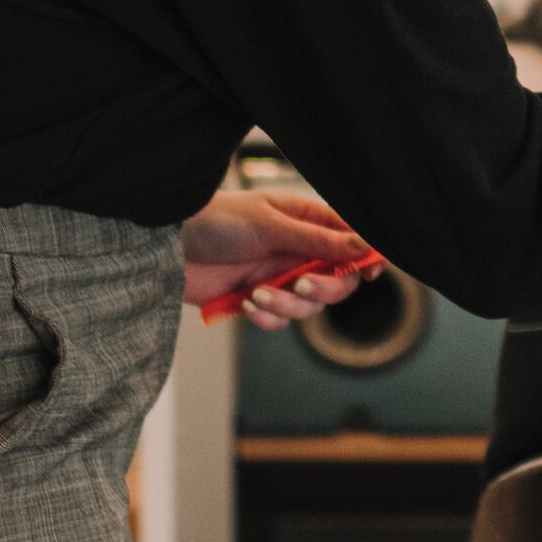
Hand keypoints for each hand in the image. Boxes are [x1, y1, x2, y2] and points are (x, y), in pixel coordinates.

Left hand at [181, 188, 381, 331]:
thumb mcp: (271, 225)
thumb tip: (365, 245)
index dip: (368, 258)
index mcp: (307, 221)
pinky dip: (266, 317)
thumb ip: (319, 239)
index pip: (353, 241)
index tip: (373, 272)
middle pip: (339, 281)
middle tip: (302, 285)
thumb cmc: (217, 220)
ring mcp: (280, 277)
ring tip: (257, 293)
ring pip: (309, 308)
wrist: (168, 245)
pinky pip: (279, 321)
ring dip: (286, 305)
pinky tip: (245, 303)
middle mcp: (299, 250)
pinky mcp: (259, 299)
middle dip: (324, 289)